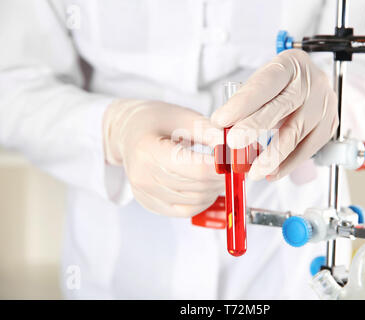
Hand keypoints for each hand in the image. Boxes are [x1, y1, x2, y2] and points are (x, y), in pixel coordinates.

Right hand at [103, 99, 223, 216]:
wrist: (127, 132)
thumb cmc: (153, 120)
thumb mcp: (183, 116)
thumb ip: (209, 131)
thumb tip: (233, 148)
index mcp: (147, 149)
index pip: (195, 168)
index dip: (220, 167)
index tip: (233, 160)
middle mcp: (142, 175)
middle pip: (197, 186)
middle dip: (221, 178)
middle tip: (232, 166)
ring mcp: (144, 193)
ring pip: (194, 201)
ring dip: (214, 190)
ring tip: (219, 174)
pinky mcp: (149, 203)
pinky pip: (185, 211)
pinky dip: (202, 202)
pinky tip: (207, 187)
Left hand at [211, 49, 337, 180]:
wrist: (310, 85)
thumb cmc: (280, 86)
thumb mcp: (260, 84)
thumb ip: (242, 104)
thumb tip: (221, 130)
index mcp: (289, 65)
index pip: (264, 84)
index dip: (242, 103)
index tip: (221, 120)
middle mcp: (310, 82)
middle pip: (281, 107)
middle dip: (254, 127)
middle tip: (234, 144)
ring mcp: (323, 104)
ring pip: (295, 134)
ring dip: (271, 156)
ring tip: (252, 171)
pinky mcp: (329, 125)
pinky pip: (307, 150)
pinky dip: (287, 164)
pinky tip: (271, 172)